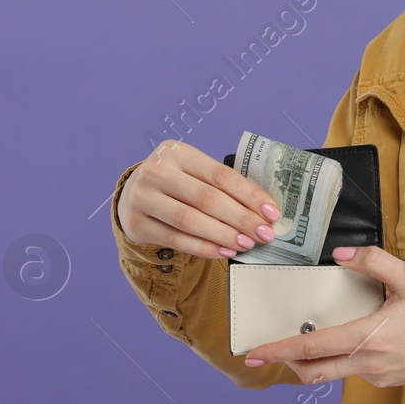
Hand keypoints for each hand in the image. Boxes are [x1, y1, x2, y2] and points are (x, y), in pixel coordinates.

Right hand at [119, 140, 282, 259]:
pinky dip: (203, 248)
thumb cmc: (175, 184)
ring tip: (246, 244)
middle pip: (207, 198)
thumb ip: (221, 186)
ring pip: (190, 220)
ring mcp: (143, 197)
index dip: (249, 195)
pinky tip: (223, 251)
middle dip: (241, 218)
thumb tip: (263, 211)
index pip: (220, 175)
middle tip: (264, 233)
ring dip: (223, 235)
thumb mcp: (192, 172)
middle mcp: (157, 171)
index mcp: (177, 152)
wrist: (132, 195)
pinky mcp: (136, 223)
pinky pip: (176, 239)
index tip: (272, 212)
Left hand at [243, 245, 404, 385]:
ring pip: (334, 372)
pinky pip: (355, 370)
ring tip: (308, 335)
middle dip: (287, 362)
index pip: (313, 349)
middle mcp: (370, 364)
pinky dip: (341, 356)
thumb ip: (372, 262)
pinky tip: (349, 335)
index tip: (254, 352)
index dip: (279, 350)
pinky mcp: (388, 380)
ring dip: (315, 358)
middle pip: (315, 372)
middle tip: (266, 350)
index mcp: (370, 339)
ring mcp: (379, 376)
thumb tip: (339, 256)